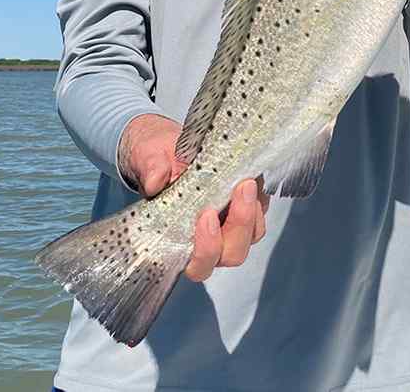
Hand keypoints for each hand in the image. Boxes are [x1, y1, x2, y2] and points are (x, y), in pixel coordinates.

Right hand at [118, 114, 269, 281]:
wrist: (167, 144)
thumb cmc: (156, 159)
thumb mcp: (149, 157)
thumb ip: (152, 169)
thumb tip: (155, 181)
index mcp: (178, 238)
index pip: (198, 264)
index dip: (206, 248)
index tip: (206, 215)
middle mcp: (207, 239)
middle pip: (232, 253)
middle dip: (240, 224)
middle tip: (241, 188)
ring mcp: (228, 225)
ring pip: (251, 235)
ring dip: (254, 212)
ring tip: (248, 181)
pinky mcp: (244, 207)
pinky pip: (261, 213)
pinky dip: (260, 198)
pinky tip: (253, 176)